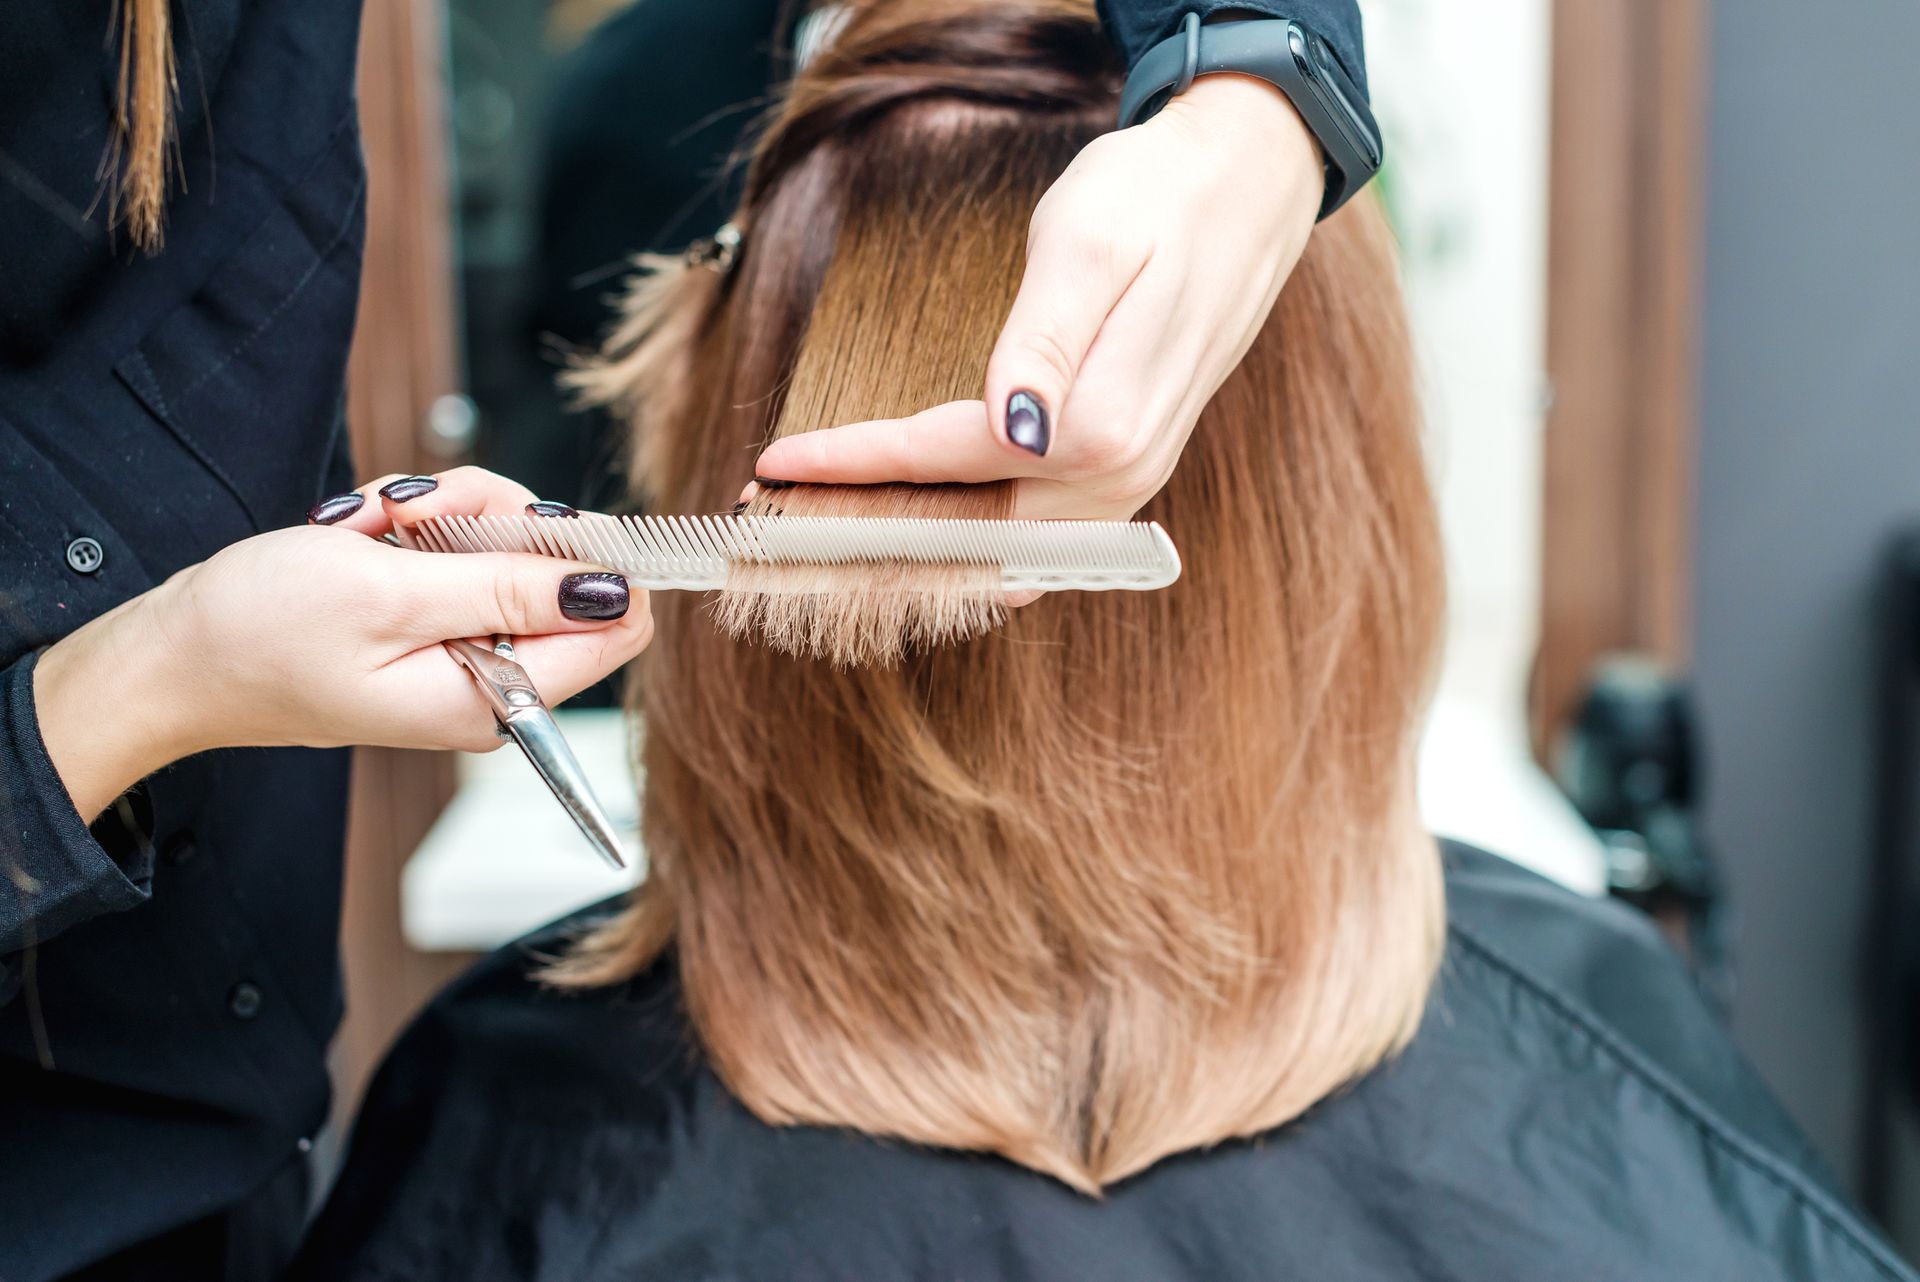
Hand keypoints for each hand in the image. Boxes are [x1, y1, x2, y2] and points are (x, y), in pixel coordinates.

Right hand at [34, 467, 651, 820]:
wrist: (173, 656)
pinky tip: (367, 531)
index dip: (597, 557)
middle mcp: (495, 677)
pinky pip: (462, 548)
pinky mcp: (433, 616)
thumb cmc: (261, 634)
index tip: (536, 520)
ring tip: (379, 523)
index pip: (619, 627)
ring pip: (510, 544)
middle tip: (422, 515)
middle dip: (500, 518)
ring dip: (449, 512)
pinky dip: (419, 524)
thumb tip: (613, 586)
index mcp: (500, 694)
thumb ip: (508, 587)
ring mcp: (464, 644)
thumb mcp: (391, 596)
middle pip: (564, 569)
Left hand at [750, 73, 1324, 518]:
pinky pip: (1036, 540)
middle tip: (776, 520)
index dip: (857, 465)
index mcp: (1100, 425)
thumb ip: (1046, 343)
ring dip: (913, 551)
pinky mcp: (1126, 473)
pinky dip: (968, 548)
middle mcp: (1119, 475)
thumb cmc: (1157, 199)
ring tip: (828, 535)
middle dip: (869, 532)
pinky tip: (918, 542)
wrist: (1247, 192)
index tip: (777, 462)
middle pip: (971, 532)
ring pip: (1002, 550)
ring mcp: (1128, 484)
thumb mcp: (1090, 243)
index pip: (948, 462)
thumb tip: (1012, 430)